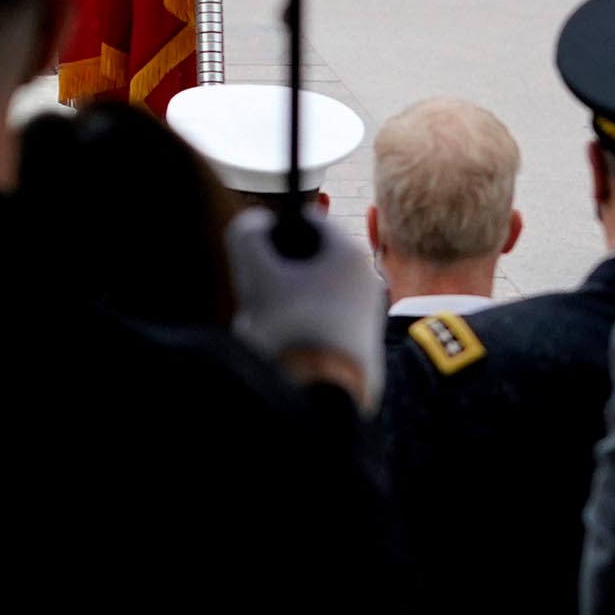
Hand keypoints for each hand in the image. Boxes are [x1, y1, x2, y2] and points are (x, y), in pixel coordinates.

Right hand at [225, 206, 384, 408]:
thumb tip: (255, 224)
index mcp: (349, 254)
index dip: (276, 235)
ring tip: (272, 327)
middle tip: (260, 296)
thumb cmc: (290, 326)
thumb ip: (247, 232)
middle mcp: (366, 278)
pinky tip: (289, 347)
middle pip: (308, 259)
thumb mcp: (255, 270)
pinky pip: (322, 318)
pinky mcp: (362, 339)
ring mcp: (367, 311)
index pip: (306, 221)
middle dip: (279, 274)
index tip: (260, 260)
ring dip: (285, 301)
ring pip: (311, 290)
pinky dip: (301, 326)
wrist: (322, 393)